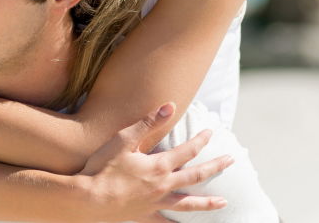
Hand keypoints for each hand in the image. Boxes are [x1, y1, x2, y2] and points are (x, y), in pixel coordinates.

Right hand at [79, 103, 232, 222]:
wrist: (88, 198)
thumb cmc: (103, 166)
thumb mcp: (124, 138)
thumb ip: (148, 123)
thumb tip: (170, 106)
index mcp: (159, 165)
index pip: (187, 150)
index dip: (201, 140)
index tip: (211, 133)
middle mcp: (162, 186)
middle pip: (195, 176)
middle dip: (215, 167)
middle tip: (231, 161)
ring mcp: (155, 204)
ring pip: (188, 203)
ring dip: (207, 202)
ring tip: (223, 202)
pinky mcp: (144, 216)